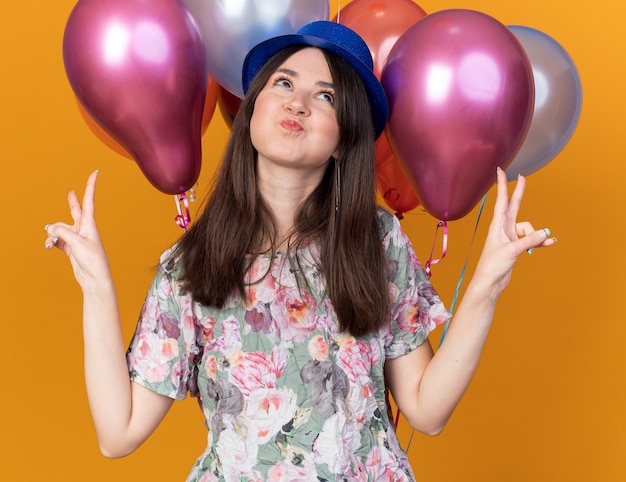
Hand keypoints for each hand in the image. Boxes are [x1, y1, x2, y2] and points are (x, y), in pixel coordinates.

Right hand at [44, 170, 111, 293]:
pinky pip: (58, 240)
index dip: (90, 186)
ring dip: (53, 233)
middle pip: (75, 212)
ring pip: (60, 229)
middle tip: (71, 192)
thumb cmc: (92, 260)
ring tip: (51, 241)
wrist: (94, 278)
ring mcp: (77, 239)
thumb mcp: (76, 242)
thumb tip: (50, 229)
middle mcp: (84, 229)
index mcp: (90, 224)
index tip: (95, 173)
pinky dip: (52, 242)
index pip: (89, 201)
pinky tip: (50, 246)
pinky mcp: (71, 249)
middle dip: (72, 202)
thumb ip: (61, 232)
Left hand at [474, 168, 556, 298]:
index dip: (501, 185)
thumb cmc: (492, 266)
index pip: (501, 200)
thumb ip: (528, 241)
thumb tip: (545, 233)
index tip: (499, 170)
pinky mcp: (516, 246)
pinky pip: (532, 239)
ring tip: (541, 244)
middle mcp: (503, 228)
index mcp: (497, 225)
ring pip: (529, 228)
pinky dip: (540, 241)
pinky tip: (549, 243)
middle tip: (522, 177)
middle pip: (514, 206)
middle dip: (519, 193)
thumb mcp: (511, 251)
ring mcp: (510, 237)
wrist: (490, 282)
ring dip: (536, 235)